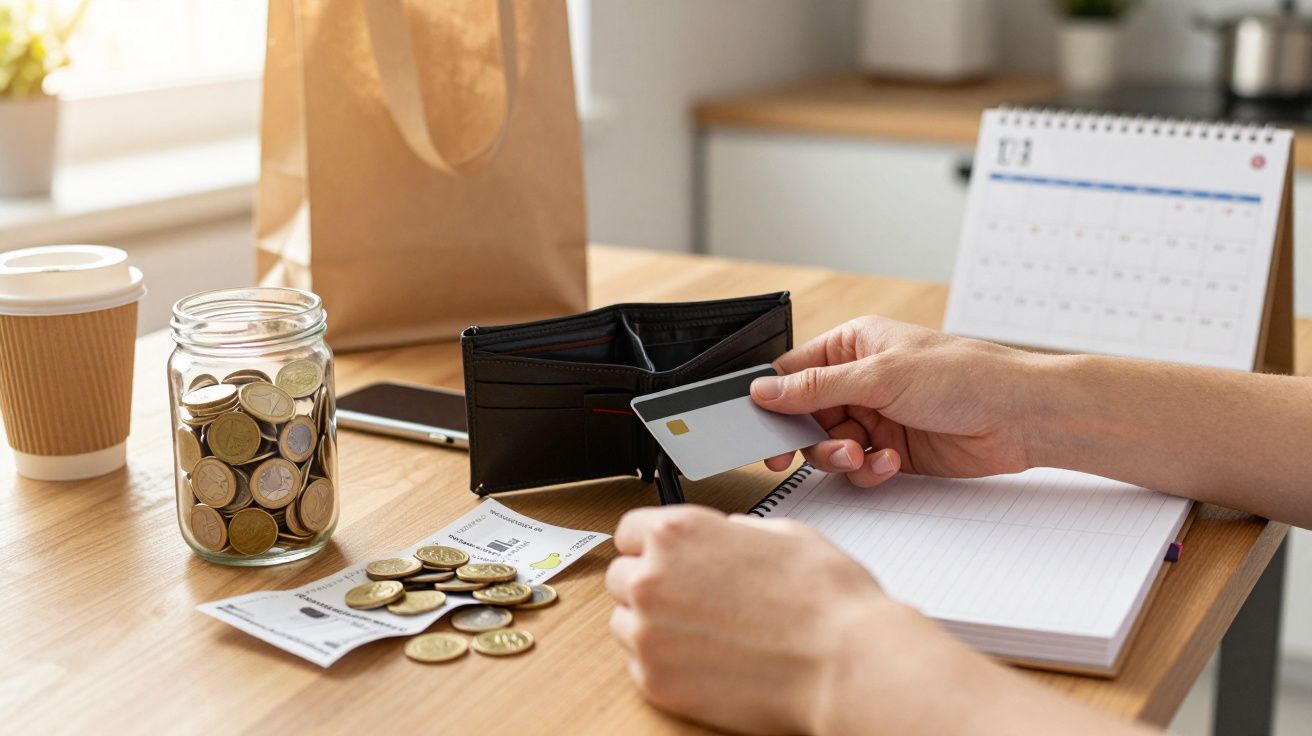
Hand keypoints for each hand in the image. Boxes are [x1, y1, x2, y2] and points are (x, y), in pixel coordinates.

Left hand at [605, 505, 946, 734]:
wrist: (844, 665)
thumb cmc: (825, 600)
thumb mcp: (782, 533)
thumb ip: (735, 531)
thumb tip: (726, 535)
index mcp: (677, 534)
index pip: (629, 531)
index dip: (651, 544)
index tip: (663, 556)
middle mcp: (651, 580)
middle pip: (621, 577)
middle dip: (651, 584)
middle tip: (692, 598)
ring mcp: (648, 635)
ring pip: (625, 624)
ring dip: (653, 625)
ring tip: (704, 633)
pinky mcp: (656, 682)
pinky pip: (639, 665)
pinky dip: (665, 663)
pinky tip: (706, 660)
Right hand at [751, 316, 1039, 486]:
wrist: (1020, 416)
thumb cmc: (966, 375)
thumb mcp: (880, 376)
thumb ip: (816, 388)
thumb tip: (766, 391)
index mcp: (853, 346)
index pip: (793, 372)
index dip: (773, 400)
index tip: (758, 426)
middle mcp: (861, 380)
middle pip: (805, 416)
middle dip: (809, 437)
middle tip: (801, 453)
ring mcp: (877, 417)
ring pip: (830, 446)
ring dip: (840, 456)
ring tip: (862, 455)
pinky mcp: (893, 451)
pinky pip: (860, 467)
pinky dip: (869, 470)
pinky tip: (889, 462)